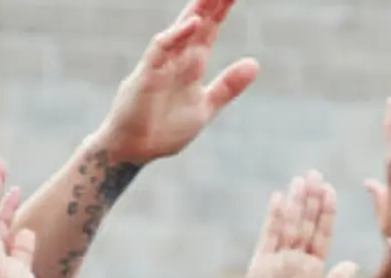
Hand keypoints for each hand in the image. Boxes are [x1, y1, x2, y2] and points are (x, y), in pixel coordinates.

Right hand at [95, 0, 260, 166]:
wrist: (135, 150)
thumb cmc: (165, 129)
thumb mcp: (205, 107)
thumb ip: (228, 86)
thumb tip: (255, 63)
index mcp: (191, 65)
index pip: (209, 31)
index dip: (221, 10)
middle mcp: (176, 59)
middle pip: (196, 24)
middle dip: (210, 3)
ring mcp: (160, 65)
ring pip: (180, 30)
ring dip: (196, 11)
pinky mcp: (146, 76)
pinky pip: (160, 50)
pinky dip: (176, 36)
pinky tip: (193, 23)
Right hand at [238, 173, 357, 277]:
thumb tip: (350, 264)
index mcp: (315, 270)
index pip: (322, 235)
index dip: (327, 213)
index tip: (331, 190)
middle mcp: (296, 262)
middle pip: (306, 224)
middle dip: (311, 200)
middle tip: (315, 173)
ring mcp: (278, 262)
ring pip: (289, 226)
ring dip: (295, 203)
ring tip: (300, 179)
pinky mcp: (261, 266)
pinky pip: (269, 238)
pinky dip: (274, 218)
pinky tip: (279, 198)